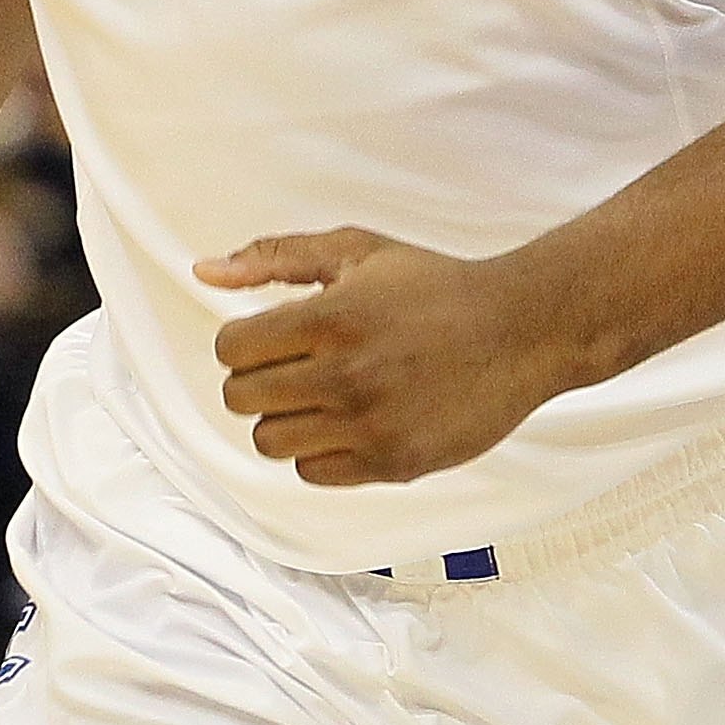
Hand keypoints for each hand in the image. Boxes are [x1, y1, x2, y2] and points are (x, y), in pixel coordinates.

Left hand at [204, 230, 586, 486]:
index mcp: (329, 319)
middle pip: (241, 398)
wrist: (521, 330)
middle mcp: (345, 376)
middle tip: (295, 365)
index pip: (229, 350)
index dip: (241, 342)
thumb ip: (274, 258)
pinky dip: (320, 451)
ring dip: (284, 419)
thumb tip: (203, 271)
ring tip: (320, 395)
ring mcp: (370, 425)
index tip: (269, 338)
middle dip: (258, 379)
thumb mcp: (355, 250)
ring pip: (269, 442)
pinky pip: (313, 473)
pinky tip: (349, 422)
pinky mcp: (394, 462)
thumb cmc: (435, 286)